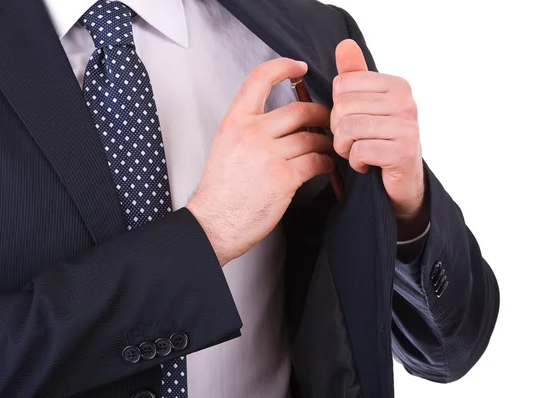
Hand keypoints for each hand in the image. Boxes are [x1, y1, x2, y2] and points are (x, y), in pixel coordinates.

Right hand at [187, 58, 333, 265]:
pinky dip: (325, 162)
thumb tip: (282, 120)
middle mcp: (251, 133)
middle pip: (298, 109)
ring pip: (311, 137)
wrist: (215, 222)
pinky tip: (323, 166)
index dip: (283, 66)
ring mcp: (268, 154)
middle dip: (320, 113)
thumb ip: (250, 128)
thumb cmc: (222, 190)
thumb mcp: (226, 146)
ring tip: (327, 148)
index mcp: (235, 122)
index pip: (259, 79)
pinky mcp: (284, 177)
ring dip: (325, 142)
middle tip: (328, 120)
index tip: (299, 67)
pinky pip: (316, 161)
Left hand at [331, 39, 426, 231]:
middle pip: (342, 106)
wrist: (402, 183)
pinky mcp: (403, 151)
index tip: (353, 121)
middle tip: (353, 142)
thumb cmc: (380, 143)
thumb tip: (344, 45)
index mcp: (396, 85)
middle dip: (339, 130)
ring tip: (358, 153)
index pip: (342, 85)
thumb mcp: (365, 107)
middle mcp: (406, 101)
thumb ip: (355, 77)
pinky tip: (367, 165)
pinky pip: (359, 150)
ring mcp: (407, 126)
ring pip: (348, 128)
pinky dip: (356, 162)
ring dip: (345, 148)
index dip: (337, 108)